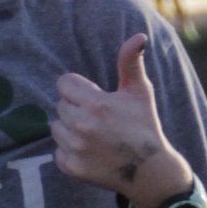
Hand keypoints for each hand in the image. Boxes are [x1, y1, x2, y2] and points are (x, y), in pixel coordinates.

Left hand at [51, 36, 186, 207]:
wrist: (150, 170)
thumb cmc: (145, 125)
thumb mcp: (140, 91)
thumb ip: (131, 62)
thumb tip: (138, 36)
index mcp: (96, 103)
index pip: (64, 84)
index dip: (78, 88)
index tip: (93, 96)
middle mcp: (83, 126)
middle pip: (60, 106)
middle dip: (76, 108)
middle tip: (98, 118)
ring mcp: (77, 149)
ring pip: (56, 129)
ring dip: (70, 129)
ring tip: (93, 134)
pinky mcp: (74, 168)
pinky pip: (58, 153)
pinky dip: (70, 152)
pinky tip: (89, 151)